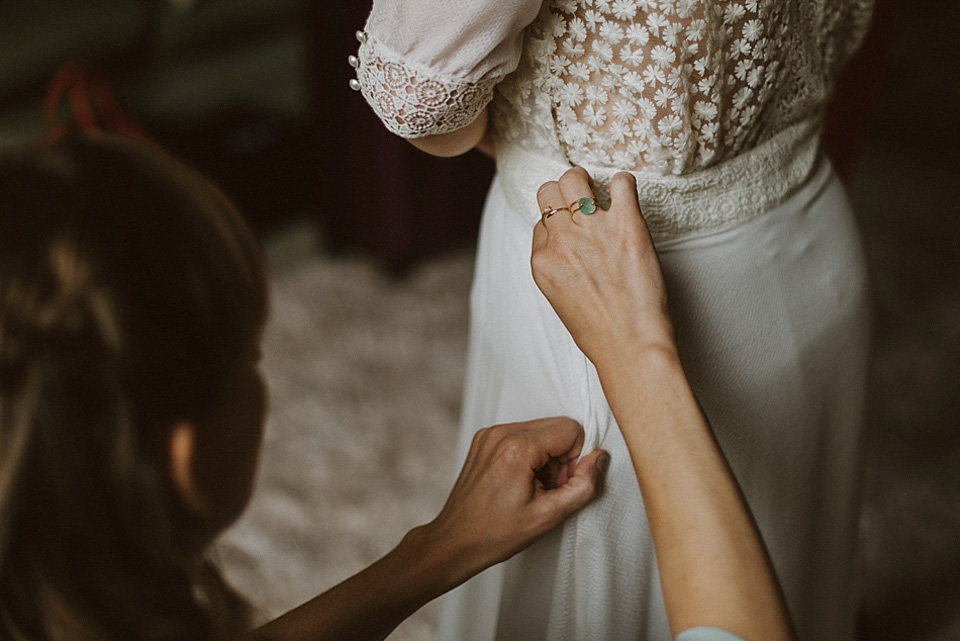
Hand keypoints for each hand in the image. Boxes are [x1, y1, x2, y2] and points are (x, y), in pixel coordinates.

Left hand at [422, 417, 607, 588]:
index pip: (571, 429)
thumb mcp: (549, 515)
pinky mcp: (484, 439)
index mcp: (516, 447)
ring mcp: (489, 434)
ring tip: (533, 487)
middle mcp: (500, 432)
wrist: (456, 540)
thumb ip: (584, 485)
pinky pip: (522, 434)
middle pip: (556, 426)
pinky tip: (520, 481)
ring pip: (540, 429)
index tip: (559, 485)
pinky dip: (530, 454)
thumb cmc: (496, 533)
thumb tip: (600, 458)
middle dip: (561, 457)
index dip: (575, 459)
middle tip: (548, 489)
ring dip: (546, 456)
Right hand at [531, 167, 675, 372]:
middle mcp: (561, 241)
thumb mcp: (559, 298)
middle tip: (583, 204)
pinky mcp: (626, 225)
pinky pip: (621, 182)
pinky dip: (624, 184)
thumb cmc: (598, 330)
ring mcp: (592, 230)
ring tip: (601, 195)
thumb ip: (556, 265)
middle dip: (564, 193)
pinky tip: (626, 198)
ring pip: (574, 177)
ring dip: (586, 181)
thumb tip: (563, 242)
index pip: (540, 221)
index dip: (558, 223)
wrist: (630, 345)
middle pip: (550, 190)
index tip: (574, 232)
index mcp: (541, 260)